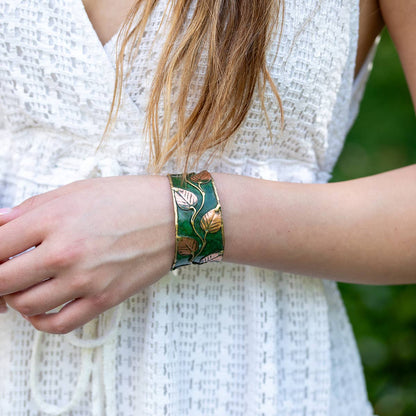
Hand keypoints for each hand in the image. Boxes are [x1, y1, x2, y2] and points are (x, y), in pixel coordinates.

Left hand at [0, 175, 174, 332]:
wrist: (172, 217)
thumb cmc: (129, 199)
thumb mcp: (77, 191)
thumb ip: (32, 208)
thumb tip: (0, 224)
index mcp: (54, 220)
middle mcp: (65, 253)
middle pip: (2, 281)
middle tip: (5, 272)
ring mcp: (85, 280)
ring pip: (26, 305)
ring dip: (17, 297)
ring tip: (27, 284)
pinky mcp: (103, 300)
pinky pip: (58, 324)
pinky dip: (40, 321)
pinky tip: (42, 308)